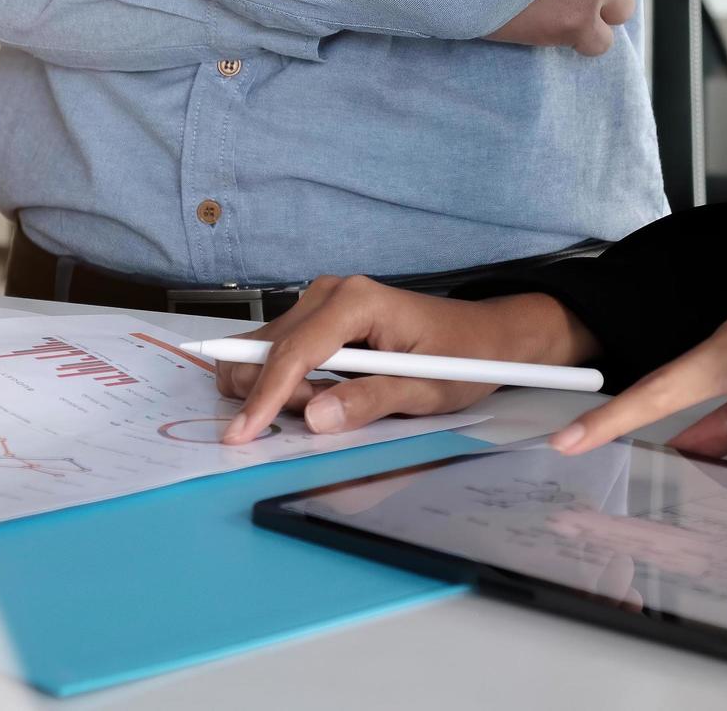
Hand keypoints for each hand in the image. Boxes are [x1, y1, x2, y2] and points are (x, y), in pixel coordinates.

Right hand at [213, 277, 598, 443]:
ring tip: (331, 402)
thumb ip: (370, 401)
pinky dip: (287, 381)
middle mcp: (329, 292)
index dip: (264, 397)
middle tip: (323, 416)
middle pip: (268, 350)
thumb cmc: (464, 357)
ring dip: (282, 390)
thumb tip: (317, 417)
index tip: (241, 435)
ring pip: (266, 352)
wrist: (485, 336)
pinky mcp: (317, 317)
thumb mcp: (425, 390)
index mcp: (356, 302)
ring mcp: (320, 301)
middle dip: (277, 396)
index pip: (294, 352)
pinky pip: (280, 352)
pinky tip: (322, 392)